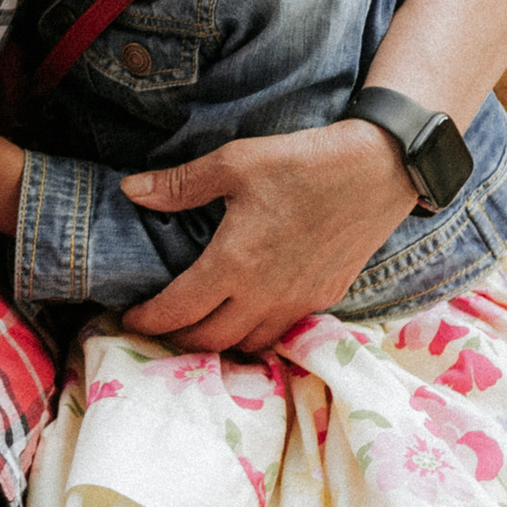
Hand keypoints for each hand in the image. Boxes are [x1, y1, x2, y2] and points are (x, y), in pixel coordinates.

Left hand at [120, 117, 417, 352]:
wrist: (378, 170)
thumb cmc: (302, 163)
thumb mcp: (233, 163)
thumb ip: (179, 185)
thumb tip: (130, 191)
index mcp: (235, 264)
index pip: (180, 309)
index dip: (149, 320)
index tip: (128, 320)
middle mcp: (266, 294)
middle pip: (211, 339)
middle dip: (177, 338)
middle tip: (155, 327)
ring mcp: (299, 300)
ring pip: (249, 343)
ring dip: (217, 342)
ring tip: (194, 327)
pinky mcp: (326, 297)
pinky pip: (281, 332)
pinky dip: (254, 336)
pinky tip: (243, 319)